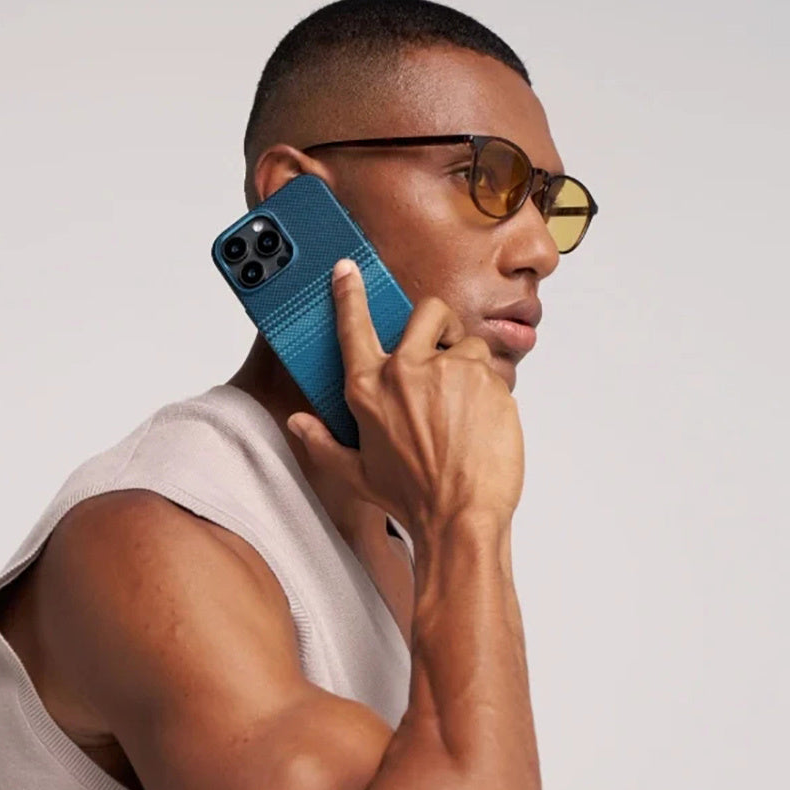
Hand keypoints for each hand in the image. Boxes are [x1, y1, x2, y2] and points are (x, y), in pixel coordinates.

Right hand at [286, 257, 524, 534]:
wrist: (461, 519)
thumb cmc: (411, 500)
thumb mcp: (357, 475)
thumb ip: (323, 443)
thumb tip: (298, 423)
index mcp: (368, 389)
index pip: (353, 326)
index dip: (349, 293)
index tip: (348, 270)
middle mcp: (406, 371)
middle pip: (426, 311)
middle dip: (437, 324)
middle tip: (443, 348)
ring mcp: (449, 371)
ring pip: (467, 342)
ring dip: (468, 364)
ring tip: (465, 405)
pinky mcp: (487, 379)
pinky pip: (492, 368)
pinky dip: (490, 389)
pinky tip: (482, 421)